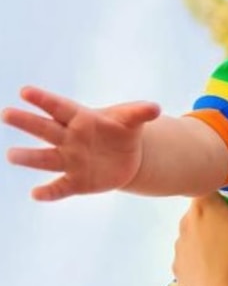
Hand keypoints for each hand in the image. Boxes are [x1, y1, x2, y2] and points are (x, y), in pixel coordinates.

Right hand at [2, 86, 159, 200]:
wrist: (127, 157)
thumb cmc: (122, 131)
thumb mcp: (132, 119)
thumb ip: (140, 112)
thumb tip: (155, 108)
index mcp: (81, 119)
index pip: (60, 107)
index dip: (44, 100)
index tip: (26, 91)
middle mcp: (69, 139)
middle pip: (46, 129)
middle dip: (27, 122)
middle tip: (7, 113)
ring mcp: (70, 160)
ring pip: (46, 159)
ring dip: (29, 157)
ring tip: (12, 154)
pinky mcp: (76, 182)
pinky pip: (60, 187)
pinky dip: (49, 192)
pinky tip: (37, 194)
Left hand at [173, 145, 227, 285]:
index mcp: (202, 204)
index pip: (213, 181)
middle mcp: (184, 223)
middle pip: (207, 206)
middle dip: (225, 209)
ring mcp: (179, 250)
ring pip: (200, 231)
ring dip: (215, 233)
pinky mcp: (181, 273)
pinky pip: (195, 255)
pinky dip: (208, 256)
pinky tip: (224, 265)